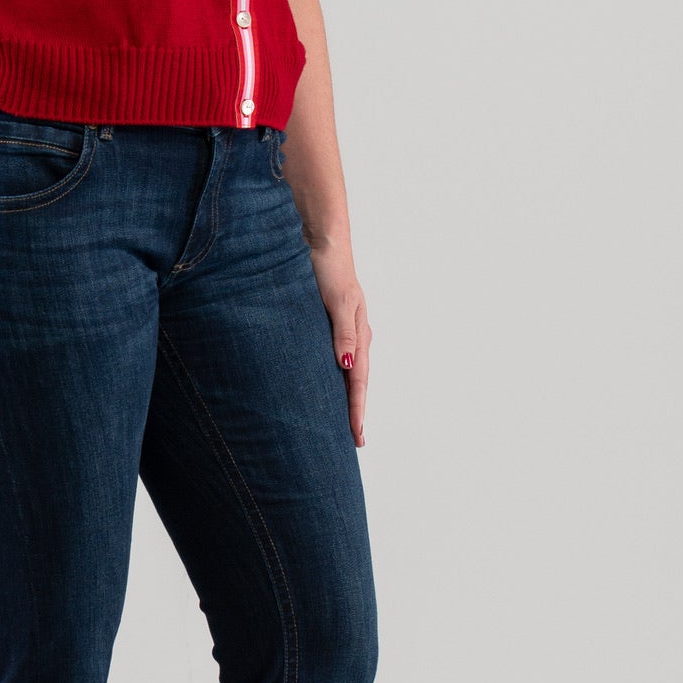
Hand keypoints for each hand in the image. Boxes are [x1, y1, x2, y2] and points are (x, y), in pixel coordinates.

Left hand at [307, 241, 370, 447]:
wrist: (322, 241)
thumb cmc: (329, 269)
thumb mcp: (338, 302)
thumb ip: (343, 334)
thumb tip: (347, 367)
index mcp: (359, 335)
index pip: (358, 382)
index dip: (357, 411)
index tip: (358, 438)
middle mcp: (355, 337)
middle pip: (356, 382)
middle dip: (355, 411)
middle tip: (355, 441)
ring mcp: (343, 331)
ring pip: (347, 372)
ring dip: (346, 396)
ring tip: (343, 421)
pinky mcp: (329, 323)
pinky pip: (334, 358)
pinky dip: (334, 377)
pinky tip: (327, 385)